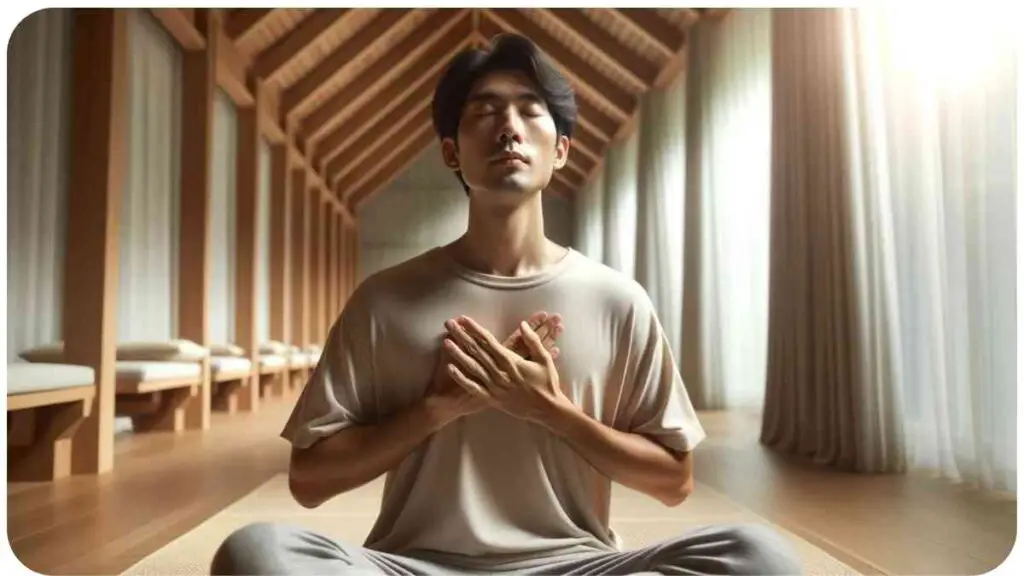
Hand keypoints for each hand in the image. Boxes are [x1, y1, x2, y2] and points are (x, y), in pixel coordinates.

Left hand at [444, 316, 571, 426]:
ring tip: (446, 341)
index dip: (475, 329)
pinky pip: (473, 388)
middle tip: (449, 324)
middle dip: (462, 336)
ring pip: (472, 367)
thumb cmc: (547, 383)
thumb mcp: (545, 358)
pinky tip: (450, 368)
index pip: (488, 341)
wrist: (547, 410)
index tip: (464, 319)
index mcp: (511, 361)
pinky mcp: (492, 399)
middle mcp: (499, 373)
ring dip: (458, 353)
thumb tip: (522, 324)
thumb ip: (533, 341)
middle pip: (476, 350)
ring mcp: (494, 387)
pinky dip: (461, 378)